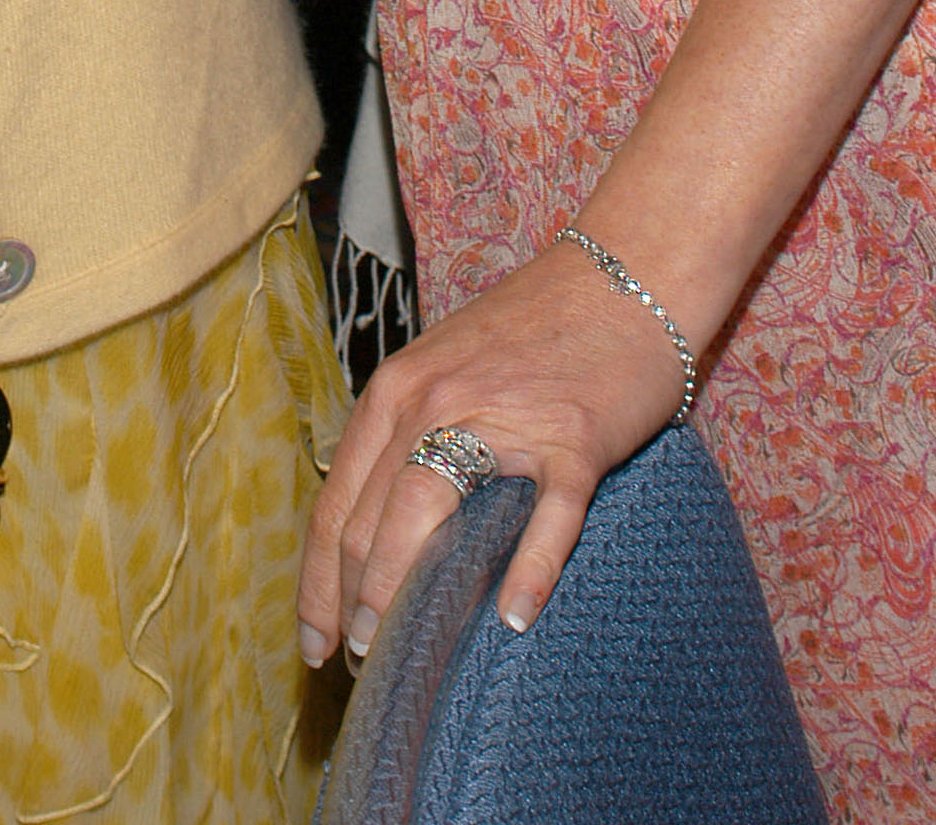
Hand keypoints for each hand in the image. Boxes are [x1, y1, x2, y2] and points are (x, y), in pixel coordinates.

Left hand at [297, 239, 683, 663]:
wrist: (622, 273)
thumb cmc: (533, 328)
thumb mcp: (446, 366)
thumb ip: (408, 430)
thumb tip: (371, 525)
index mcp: (396, 388)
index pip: (336, 502)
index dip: (317, 581)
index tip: (313, 642)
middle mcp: (434, 400)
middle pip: (371, 520)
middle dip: (355, 603)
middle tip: (361, 662)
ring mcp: (504, 418)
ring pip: (431, 515)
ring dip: (407, 594)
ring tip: (406, 654)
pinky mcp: (574, 437)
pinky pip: (547, 515)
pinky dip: (529, 571)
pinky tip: (515, 620)